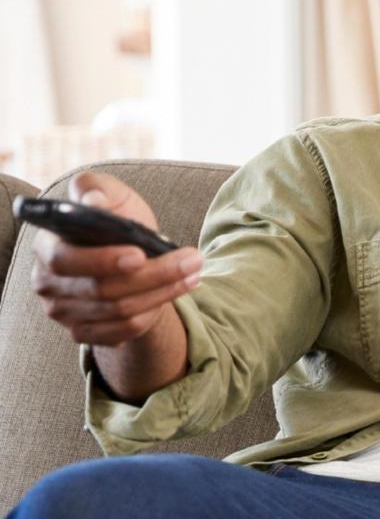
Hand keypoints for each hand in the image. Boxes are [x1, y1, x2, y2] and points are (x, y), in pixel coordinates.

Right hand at [30, 172, 201, 345]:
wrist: (128, 251)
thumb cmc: (115, 217)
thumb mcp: (110, 193)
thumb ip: (96, 188)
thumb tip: (94, 200)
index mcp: (46, 246)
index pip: (65, 260)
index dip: (102, 260)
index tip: (140, 254)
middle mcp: (47, 282)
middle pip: (101, 289)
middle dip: (153, 275)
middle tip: (192, 260)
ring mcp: (62, 311)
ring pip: (119, 311)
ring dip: (163, 293)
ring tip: (195, 273)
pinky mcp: (82, 331)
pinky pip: (122, 331)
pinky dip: (152, 315)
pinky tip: (173, 294)